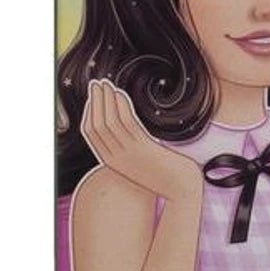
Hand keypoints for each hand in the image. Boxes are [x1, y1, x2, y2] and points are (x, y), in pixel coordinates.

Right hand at [80, 79, 205, 201]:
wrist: (180, 187)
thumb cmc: (161, 170)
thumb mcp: (137, 158)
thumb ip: (126, 144)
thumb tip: (122, 120)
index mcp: (110, 161)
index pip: (90, 133)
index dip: (89, 111)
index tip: (93, 95)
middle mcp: (115, 158)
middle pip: (96, 125)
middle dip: (94, 101)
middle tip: (96, 83)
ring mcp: (128, 154)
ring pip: (109, 122)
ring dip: (106, 99)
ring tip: (106, 83)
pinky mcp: (142, 148)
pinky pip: (127, 123)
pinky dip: (121, 106)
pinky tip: (121, 93)